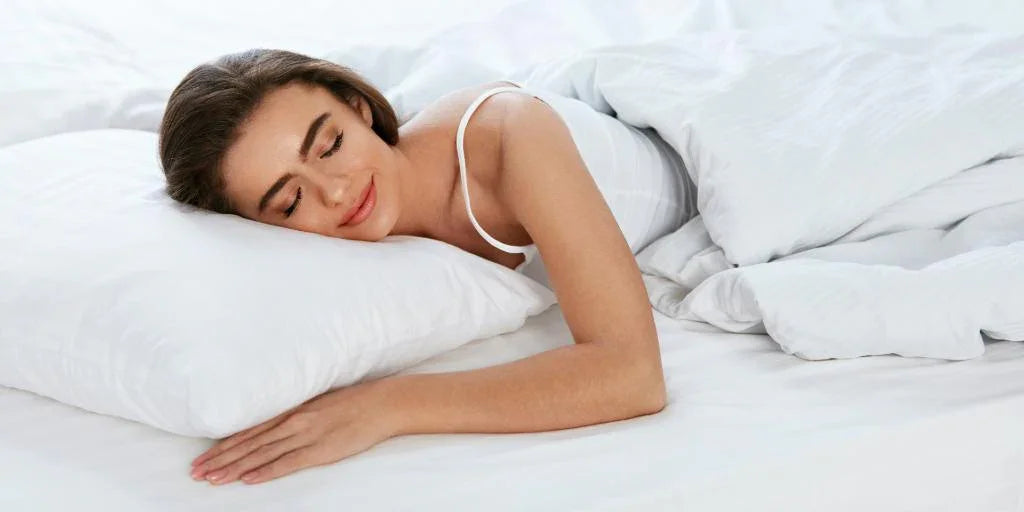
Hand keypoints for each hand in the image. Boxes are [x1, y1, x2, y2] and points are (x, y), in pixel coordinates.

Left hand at [189, 380, 396, 484]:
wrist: (380, 404)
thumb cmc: (351, 402)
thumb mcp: (316, 402)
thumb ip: (294, 413)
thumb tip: (272, 424)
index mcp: (290, 409)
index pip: (248, 430)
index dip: (222, 445)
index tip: (201, 458)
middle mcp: (292, 421)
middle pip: (248, 444)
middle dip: (220, 459)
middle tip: (196, 473)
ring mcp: (305, 435)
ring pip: (261, 454)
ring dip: (235, 468)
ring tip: (213, 479)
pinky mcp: (320, 450)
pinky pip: (288, 462)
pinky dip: (266, 471)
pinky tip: (249, 479)